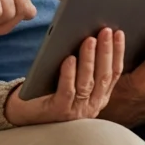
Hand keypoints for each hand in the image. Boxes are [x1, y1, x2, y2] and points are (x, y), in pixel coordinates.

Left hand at [5, 28, 123, 125]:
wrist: (25, 113)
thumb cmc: (49, 89)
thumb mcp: (72, 77)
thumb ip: (83, 64)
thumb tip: (92, 35)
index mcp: (99, 96)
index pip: (113, 73)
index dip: (117, 52)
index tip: (118, 33)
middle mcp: (92, 105)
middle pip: (103, 76)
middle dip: (106, 52)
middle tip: (106, 31)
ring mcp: (77, 110)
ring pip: (87, 82)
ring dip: (89, 59)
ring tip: (89, 40)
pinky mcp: (59, 111)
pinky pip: (67, 91)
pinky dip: (69, 74)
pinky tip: (69, 58)